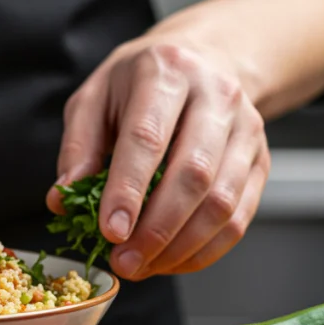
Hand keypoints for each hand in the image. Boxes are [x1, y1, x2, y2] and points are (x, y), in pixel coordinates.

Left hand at [47, 39, 270, 280]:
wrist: (205, 58)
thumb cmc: (140, 81)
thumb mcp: (95, 97)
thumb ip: (77, 147)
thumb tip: (62, 198)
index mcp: (165, 73)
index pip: (148, 138)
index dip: (128, 190)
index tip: (110, 232)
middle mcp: (215, 97)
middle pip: (194, 174)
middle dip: (157, 229)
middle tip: (124, 262)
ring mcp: (246, 129)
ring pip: (223, 201)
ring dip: (182, 246)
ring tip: (144, 267)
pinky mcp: (261, 160)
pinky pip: (240, 215)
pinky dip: (206, 248)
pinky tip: (173, 260)